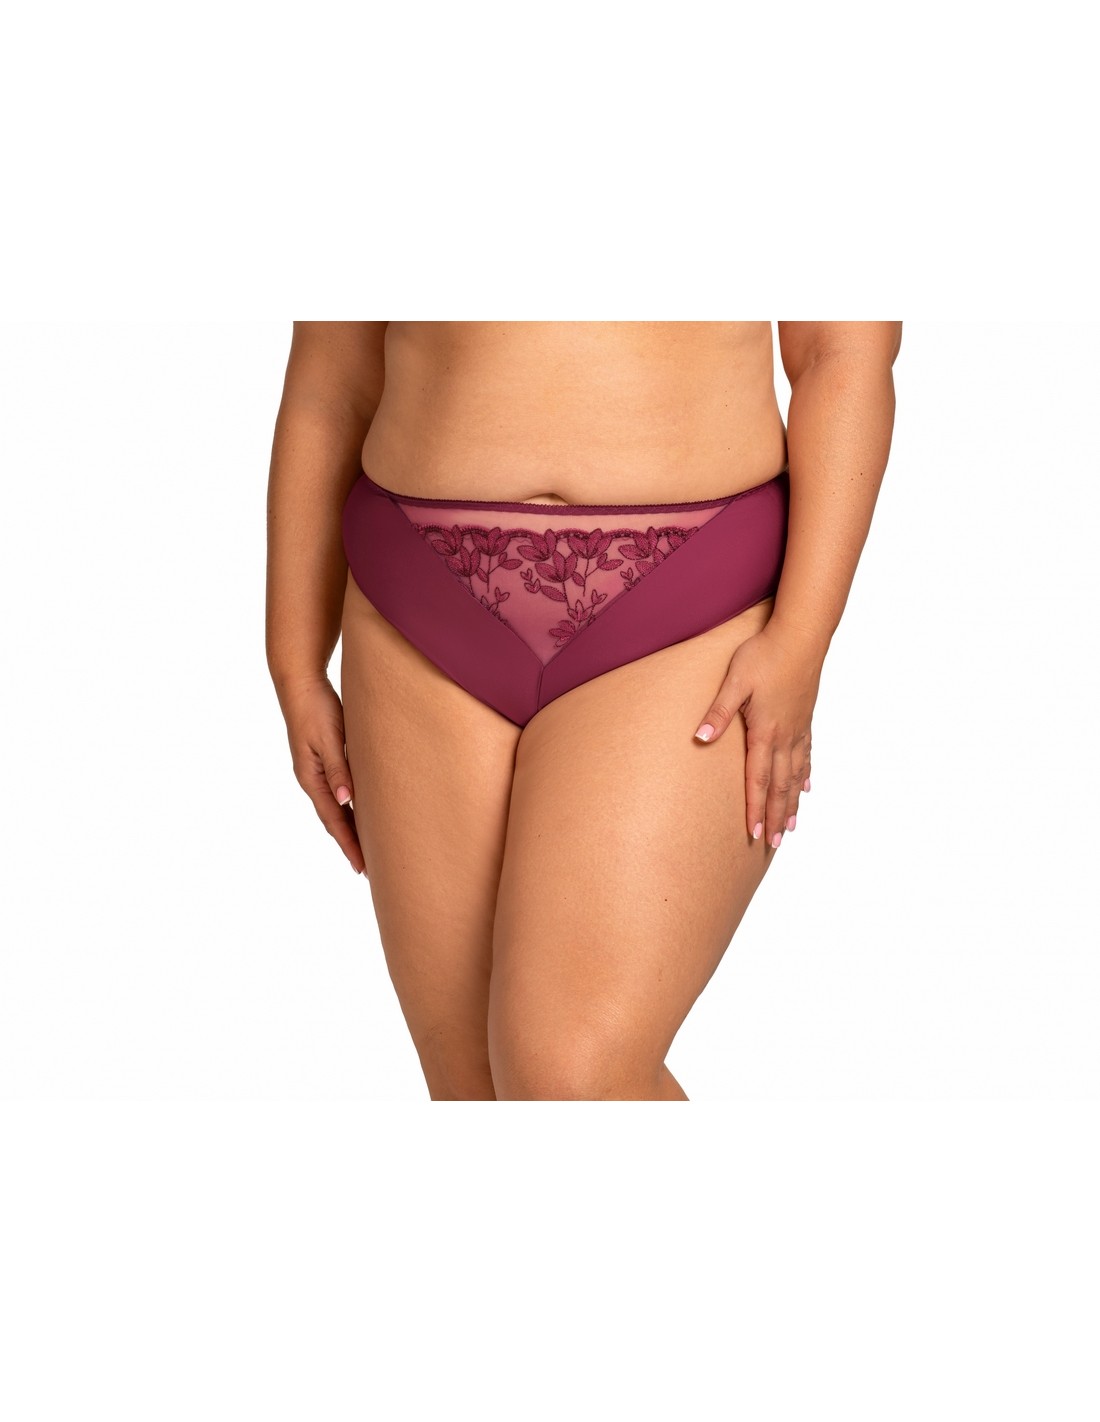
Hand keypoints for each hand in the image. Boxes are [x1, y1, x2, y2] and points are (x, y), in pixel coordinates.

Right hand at [276, 674, 366, 876]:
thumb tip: (346, 801)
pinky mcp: (324, 761)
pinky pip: (338, 793)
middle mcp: (312, 779)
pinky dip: (350, 809)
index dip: (348, 844)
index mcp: (311, 778)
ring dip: (350, 830)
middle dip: (350, 844)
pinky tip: (360, 813)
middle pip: (333, 821)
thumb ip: (338, 769)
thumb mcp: (329, 739)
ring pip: (336, 809)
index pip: (333, 820)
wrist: (301, 684)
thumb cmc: (316, 708)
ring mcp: (316, 772)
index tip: (362, 867)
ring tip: (367, 848)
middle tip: (369, 868)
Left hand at [693, 621, 822, 848]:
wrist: (801, 635)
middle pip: (779, 785)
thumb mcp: (734, 681)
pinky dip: (805, 776)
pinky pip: (806, 756)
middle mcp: (785, 736)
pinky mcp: (806, 718)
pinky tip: (806, 788)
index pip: (758, 779)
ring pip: (795, 775)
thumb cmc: (764, 654)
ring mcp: (799, 728)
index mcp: (764, 731)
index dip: (754, 808)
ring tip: (792, 827)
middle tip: (775, 844)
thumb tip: (700, 739)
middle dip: (775, 816)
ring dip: (792, 803)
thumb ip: (718, 712)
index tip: (754, 835)